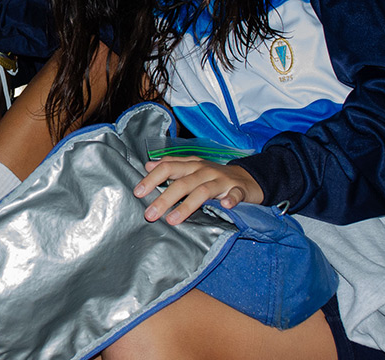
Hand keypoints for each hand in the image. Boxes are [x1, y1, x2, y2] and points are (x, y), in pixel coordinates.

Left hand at [133, 157, 262, 223]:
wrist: (247, 178)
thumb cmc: (213, 176)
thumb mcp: (191, 168)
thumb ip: (171, 166)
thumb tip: (148, 165)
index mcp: (191, 165)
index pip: (169, 167)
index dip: (152, 178)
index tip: (138, 192)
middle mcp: (204, 170)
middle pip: (182, 182)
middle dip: (164, 198)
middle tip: (150, 214)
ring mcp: (222, 180)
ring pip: (204, 190)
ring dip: (187, 205)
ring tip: (173, 220)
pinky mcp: (239, 190)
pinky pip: (235, 194)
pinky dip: (230, 199)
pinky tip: (224, 206)